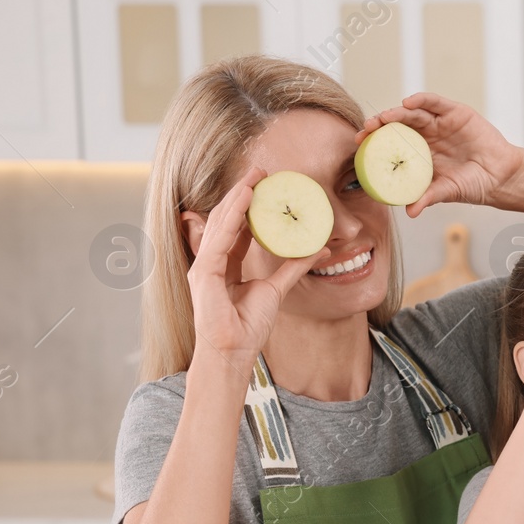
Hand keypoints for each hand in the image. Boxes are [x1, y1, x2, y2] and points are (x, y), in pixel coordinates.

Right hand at [186, 167, 326, 372]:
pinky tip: (244, 199)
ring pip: (222, 223)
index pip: (236, 227)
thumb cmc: (247, 326)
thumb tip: (318, 251)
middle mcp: (212, 261)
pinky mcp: (205, 273)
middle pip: (226, 219)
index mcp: (225, 265)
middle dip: (242, 194)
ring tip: (254, 177)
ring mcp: (205, 266)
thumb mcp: (275, 289)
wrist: (233, 352)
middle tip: (261, 171)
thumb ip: (293, 268)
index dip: (249, 205)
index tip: (265, 186)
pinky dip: (232, 217)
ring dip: (238, 197)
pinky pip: (220, 239)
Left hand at [359, 93, 523, 215]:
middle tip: (366, 130)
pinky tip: (408, 103)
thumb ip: (428, 197)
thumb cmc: (474, 184)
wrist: (502, 177)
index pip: (392, 143)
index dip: (375, 141)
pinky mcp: (455, 112)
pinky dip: (421, 100)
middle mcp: (427, 135)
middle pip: (398, 125)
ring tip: (383, 118)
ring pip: (413, 113)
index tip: (359, 145)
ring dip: (396, 113)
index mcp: (420, 153)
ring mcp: (440, 122)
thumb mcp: (447, 191)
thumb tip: (410, 212)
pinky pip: (435, 102)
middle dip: (380, 125)